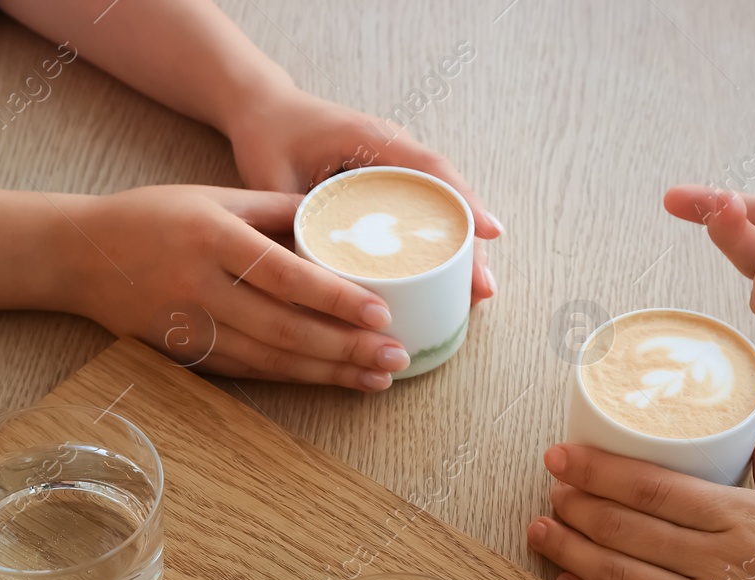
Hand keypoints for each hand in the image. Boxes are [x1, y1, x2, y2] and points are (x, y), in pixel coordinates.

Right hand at [63, 185, 406, 389]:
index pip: (285, 275)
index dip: (336, 299)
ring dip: (330, 372)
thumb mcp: (213, 195)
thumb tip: (341, 219)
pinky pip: (250, 371)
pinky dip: (296, 379)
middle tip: (397, 358)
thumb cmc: (153, 215)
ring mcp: (191, 326)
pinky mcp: (186, 354)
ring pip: (271, 359)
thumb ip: (276, 208)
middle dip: (347, 349)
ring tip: (378, 378)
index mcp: (213, 237)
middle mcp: (201, 286)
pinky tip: (333, 380)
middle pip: (285, 328)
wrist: (79, 254)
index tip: (381, 314)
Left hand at [224, 86, 502, 302]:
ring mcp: (396, 168)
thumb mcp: (271, 175)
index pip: (430, 169)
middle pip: (447, 196)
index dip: (463, 202)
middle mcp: (394, 150)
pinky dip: (439, 245)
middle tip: (483, 288)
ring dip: (460, 249)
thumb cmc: (269, 135)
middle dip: (471, 242)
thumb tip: (306, 277)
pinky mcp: (389, 186)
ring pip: (441, 208)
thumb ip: (288, 218)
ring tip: (476, 293)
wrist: (264, 110)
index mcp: (373, 139)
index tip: (490, 232)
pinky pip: (424, 214)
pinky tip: (448, 280)